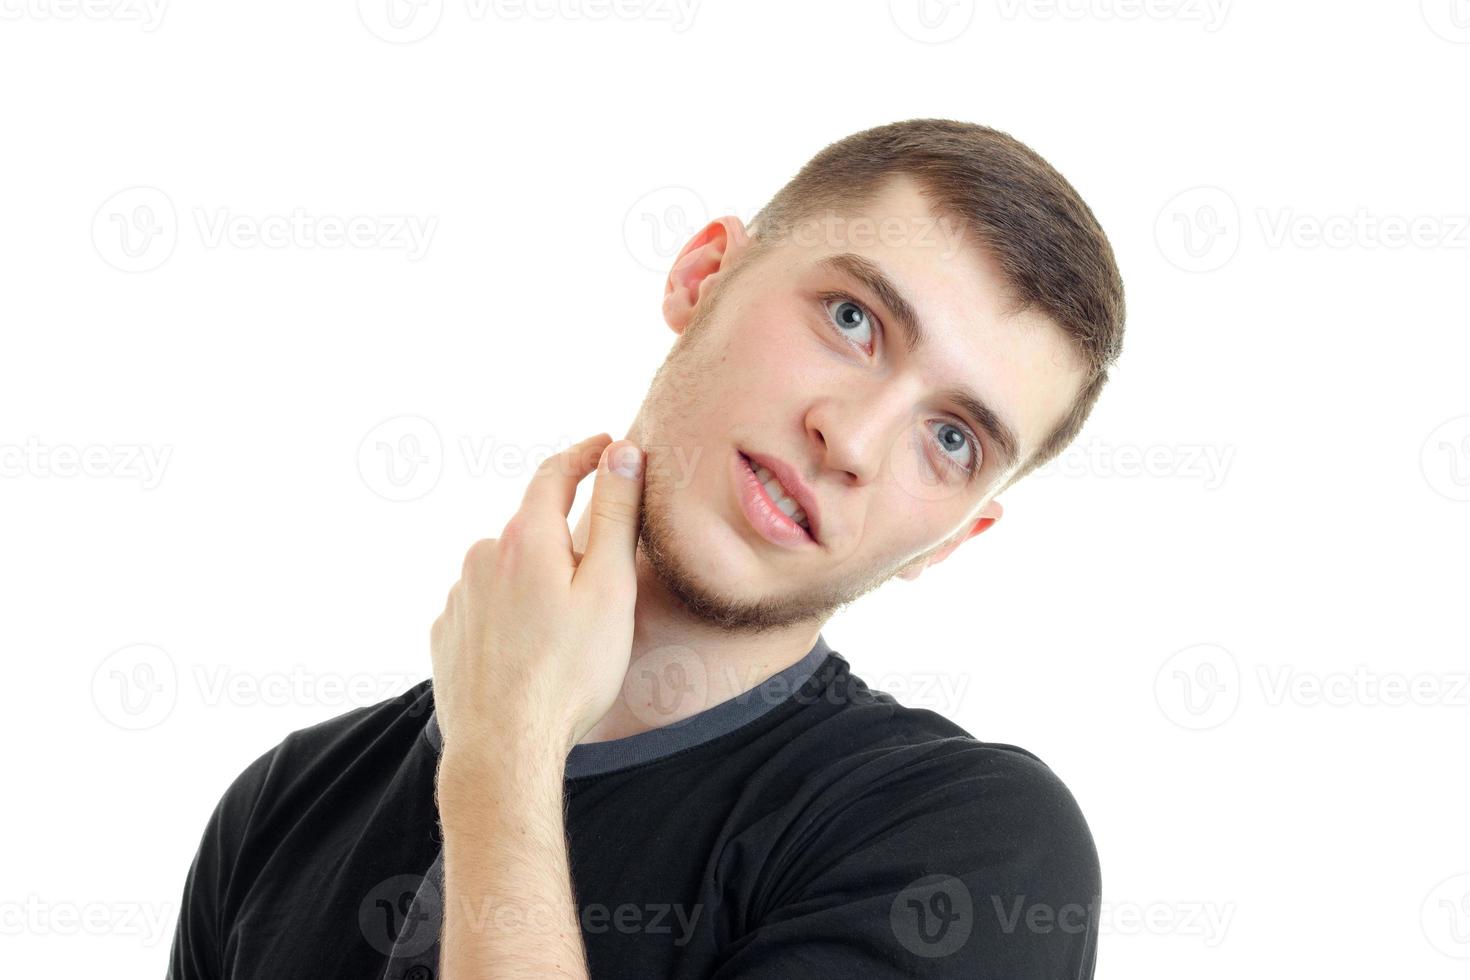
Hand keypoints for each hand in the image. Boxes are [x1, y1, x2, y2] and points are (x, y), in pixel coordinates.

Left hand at [429, 432, 643, 767]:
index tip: (607, 444)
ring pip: (508, 571)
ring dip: (538, 582)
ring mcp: (459, 597)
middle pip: (532, 528)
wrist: (503, 749)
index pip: (555, 474)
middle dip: (566, 537)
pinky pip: (487, 607)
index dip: (585, 455)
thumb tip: (620, 453)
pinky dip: (512, 614)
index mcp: (525, 538)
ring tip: (568, 630)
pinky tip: (532, 650)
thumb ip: (615, 514)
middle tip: (603, 573)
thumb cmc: (568, 673)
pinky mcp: (447, 635)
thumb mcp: (609, 587)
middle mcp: (482, 557)